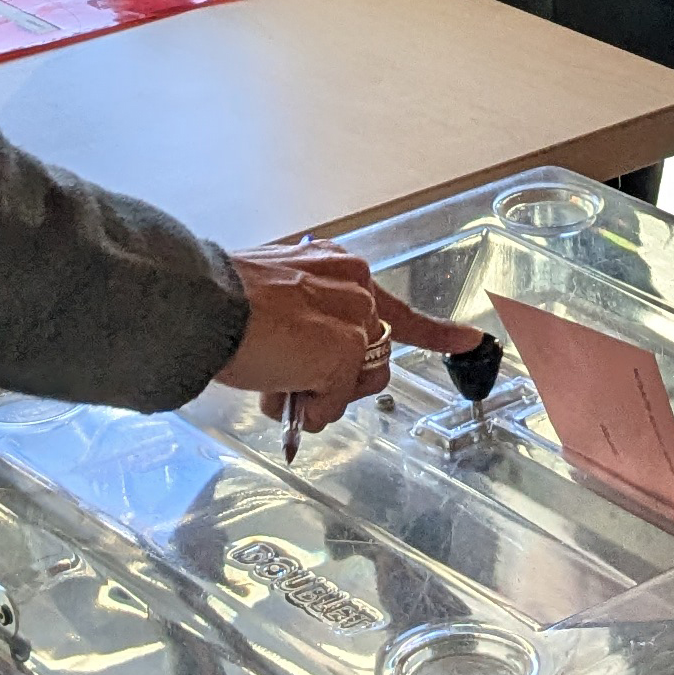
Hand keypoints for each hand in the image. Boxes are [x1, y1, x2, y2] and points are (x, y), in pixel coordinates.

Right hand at [215, 239, 478, 432]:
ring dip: (322, 396)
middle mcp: (355, 286)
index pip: (394, 305)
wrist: (205, 306)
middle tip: (290, 385)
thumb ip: (302, 326)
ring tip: (279, 388)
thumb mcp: (273, 302)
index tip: (469, 340)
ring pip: (362, 379)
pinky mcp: (345, 350)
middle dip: (336, 381)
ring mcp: (354, 318)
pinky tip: (279, 392)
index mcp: (337, 267)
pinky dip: (309, 407)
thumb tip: (301, 376)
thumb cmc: (223, 304)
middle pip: (372, 353)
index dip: (434, 330)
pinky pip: (337, 399)